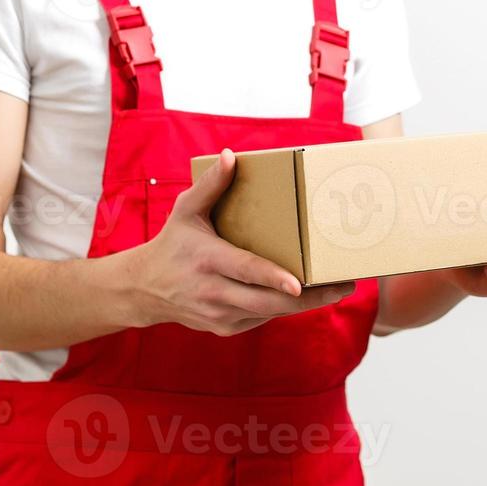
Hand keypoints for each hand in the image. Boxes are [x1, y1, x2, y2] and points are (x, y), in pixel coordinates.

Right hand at [122, 148, 355, 335]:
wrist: (144, 289)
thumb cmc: (172, 244)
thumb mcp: (185, 211)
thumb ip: (210, 185)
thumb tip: (231, 156)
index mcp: (207, 260)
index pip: (245, 271)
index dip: (272, 278)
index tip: (299, 284)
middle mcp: (213, 292)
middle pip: (267, 301)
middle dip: (309, 298)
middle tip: (343, 286)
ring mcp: (219, 315)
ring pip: (269, 314)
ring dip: (304, 305)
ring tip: (336, 289)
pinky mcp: (225, 329)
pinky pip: (261, 319)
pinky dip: (283, 308)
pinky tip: (308, 296)